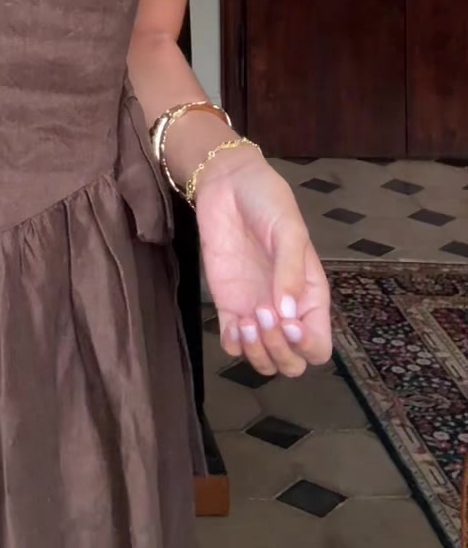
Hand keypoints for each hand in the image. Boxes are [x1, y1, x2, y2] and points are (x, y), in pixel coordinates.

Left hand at [194, 146, 331, 377]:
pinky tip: (233, 323)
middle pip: (292, 362)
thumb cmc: (267, 201)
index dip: (307, 346)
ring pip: (263, 359)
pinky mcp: (229, 305)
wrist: (228, 185)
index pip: (319, 345)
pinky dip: (233, 345)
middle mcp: (286, 310)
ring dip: (256, 353)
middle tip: (263, 314)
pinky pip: (232, 344)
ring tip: (246, 321)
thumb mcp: (288, 229)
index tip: (289, 323)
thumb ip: (291, 270)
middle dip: (279, 351)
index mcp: (310, 296)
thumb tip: (289, 313)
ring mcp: (256, 310)